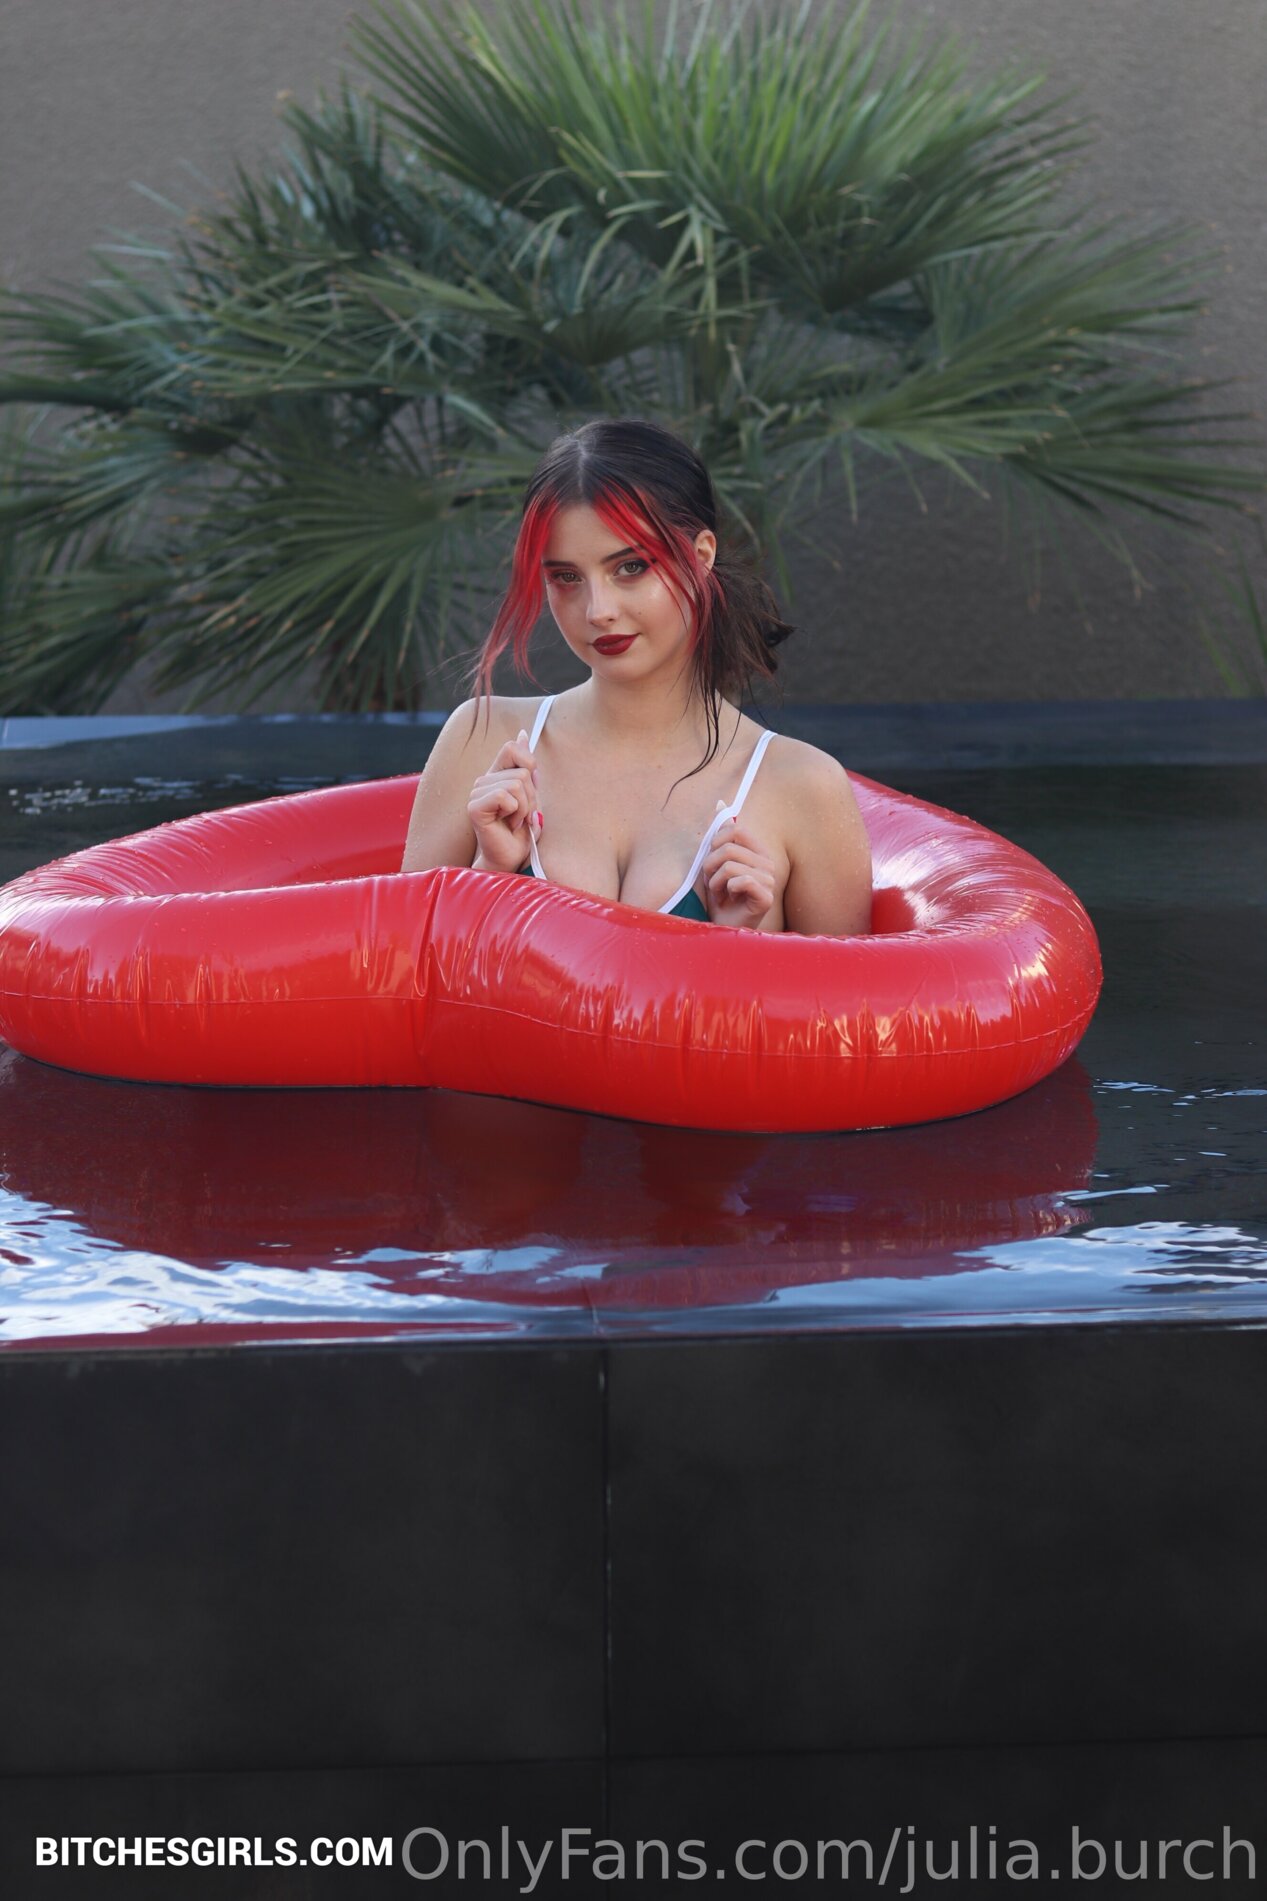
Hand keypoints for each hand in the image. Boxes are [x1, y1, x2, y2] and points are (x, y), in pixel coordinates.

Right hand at [468, 729, 542, 873]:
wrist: (510, 858)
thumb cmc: (521, 832)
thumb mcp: (532, 796)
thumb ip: (528, 768)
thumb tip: (522, 733)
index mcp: (497, 774)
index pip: (513, 748)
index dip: (529, 764)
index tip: (530, 789)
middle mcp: (484, 780)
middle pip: (523, 772)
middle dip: (532, 797)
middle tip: (520, 815)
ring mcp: (477, 792)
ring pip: (517, 784)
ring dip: (524, 808)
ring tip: (514, 821)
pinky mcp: (474, 807)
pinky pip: (505, 796)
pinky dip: (515, 813)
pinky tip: (507, 826)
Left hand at [701, 807, 777, 929]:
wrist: (723, 927)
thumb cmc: (720, 896)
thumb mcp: (716, 862)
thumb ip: (720, 834)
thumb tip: (720, 803)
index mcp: (758, 851)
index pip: (736, 830)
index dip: (715, 844)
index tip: (712, 863)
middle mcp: (768, 864)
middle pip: (729, 848)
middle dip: (710, 866)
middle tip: (712, 882)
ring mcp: (770, 881)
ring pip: (730, 866)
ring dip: (715, 882)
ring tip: (719, 892)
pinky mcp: (766, 898)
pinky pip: (742, 881)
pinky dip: (726, 890)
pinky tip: (728, 900)